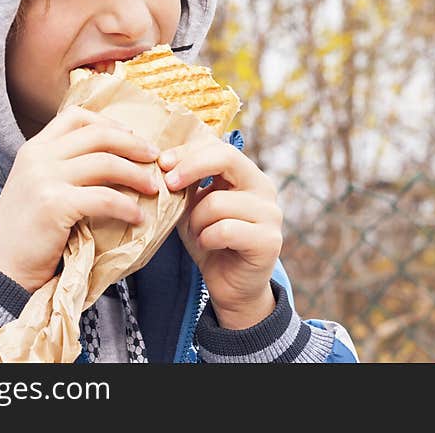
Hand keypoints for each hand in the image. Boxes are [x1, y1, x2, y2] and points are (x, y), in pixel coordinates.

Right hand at [0, 105, 160, 292]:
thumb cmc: (26, 235)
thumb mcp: (38, 188)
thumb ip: (63, 169)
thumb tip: (113, 160)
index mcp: (34, 149)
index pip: (76, 117)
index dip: (110, 123)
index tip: (132, 137)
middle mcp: (37, 157)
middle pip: (98, 135)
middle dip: (133, 144)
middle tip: (155, 158)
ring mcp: (43, 178)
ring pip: (106, 163)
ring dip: (137, 174)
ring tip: (152, 188)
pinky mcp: (54, 204)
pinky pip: (105, 198)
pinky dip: (127, 206)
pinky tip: (138, 217)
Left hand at [158, 133, 282, 328]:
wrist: (231, 287)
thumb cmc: (211, 242)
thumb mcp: (193, 207)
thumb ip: (186, 185)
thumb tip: (164, 163)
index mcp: (247, 175)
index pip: (219, 147)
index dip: (189, 151)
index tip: (163, 163)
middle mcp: (264, 188)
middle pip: (227, 158)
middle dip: (191, 168)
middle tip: (169, 184)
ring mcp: (271, 214)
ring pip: (217, 202)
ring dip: (196, 221)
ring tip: (198, 234)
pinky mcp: (269, 241)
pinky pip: (225, 230)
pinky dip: (207, 239)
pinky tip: (208, 245)